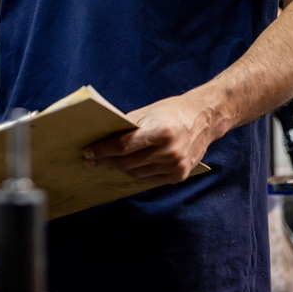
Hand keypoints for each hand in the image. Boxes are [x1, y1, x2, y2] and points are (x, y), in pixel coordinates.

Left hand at [81, 94, 222, 182]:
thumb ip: (128, 126)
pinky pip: (149, 180)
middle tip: (90, 160)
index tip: (88, 152)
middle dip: (105, 162)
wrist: (205, 118)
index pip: (123, 146)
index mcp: (159, 131)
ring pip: (136, 174)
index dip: (102, 150)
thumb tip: (103, 138)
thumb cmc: (172, 111)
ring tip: (105, 164)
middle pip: (127, 162)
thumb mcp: (148, 112)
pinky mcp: (179, 175)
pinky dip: (135, 174)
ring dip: (118, 170)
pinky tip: (125, 169)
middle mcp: (168, 151)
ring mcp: (175, 166)